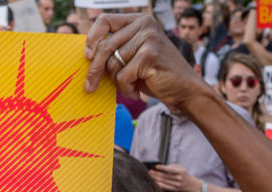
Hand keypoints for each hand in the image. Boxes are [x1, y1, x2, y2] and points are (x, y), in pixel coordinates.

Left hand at [84, 13, 201, 109]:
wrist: (184, 90)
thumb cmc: (155, 75)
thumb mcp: (134, 56)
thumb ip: (116, 49)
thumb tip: (87, 54)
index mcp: (139, 20)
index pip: (104, 20)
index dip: (92, 38)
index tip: (87, 56)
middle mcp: (144, 24)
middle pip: (105, 46)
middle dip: (95, 70)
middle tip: (89, 86)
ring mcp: (148, 38)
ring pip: (113, 63)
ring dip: (118, 82)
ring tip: (130, 86)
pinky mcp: (149, 55)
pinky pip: (123, 76)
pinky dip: (126, 89)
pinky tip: (136, 91)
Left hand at [151, 163, 201, 191]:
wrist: (190, 184)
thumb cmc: (184, 174)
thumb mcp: (181, 167)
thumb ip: (172, 166)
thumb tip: (163, 167)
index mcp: (181, 172)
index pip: (170, 169)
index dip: (162, 168)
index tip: (156, 166)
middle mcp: (179, 179)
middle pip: (165, 176)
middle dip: (157, 173)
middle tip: (150, 171)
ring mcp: (176, 185)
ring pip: (164, 182)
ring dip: (156, 179)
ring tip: (151, 176)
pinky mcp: (174, 189)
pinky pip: (165, 187)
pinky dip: (159, 184)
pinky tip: (155, 182)